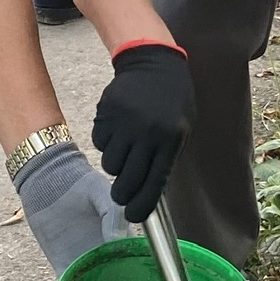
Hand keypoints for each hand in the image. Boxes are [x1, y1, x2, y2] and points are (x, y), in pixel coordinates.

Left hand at [11, 138, 131, 271]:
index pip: (134, 261)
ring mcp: (84, 261)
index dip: (138, 274)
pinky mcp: (63, 265)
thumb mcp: (103, 192)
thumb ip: (113, 213)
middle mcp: (106, 254)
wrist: (49, 181)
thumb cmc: (81, 183)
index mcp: (122, 238)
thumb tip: (116, 240)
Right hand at [92, 43, 193, 221]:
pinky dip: (105, 143)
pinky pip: (99, 143)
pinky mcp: (106, 114)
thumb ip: (166, 159)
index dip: (142, 206)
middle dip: (122, 194)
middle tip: (122, 194)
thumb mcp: (180, 130)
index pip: (154, 184)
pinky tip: (117, 131)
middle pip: (126, 181)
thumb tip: (149, 193)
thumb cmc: (171, 102)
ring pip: (109, 165)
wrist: (154, 64)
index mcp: (169, 141)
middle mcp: (146, 134)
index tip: (134, 216)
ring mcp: (124, 123)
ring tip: (125, 150)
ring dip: (115, 164)